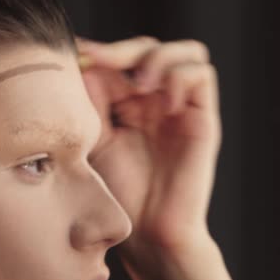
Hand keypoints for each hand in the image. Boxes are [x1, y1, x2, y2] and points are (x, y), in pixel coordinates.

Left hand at [78, 36, 220, 256]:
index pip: (122, 60)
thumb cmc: (120, 191)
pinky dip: (180, 77)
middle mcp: (156, 102)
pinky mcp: (202, 118)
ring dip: (157, 58)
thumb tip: (85, 60)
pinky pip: (201, 75)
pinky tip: (161, 103)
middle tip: (102, 59)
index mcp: (129, 105)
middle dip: (124, 50)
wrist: (148, 230)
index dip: (103, 52)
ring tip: (139, 84)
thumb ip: (94, 99)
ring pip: (183, 53)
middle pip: (150, 49)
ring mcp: (180, 107)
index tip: (77, 54)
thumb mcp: (96, 138)